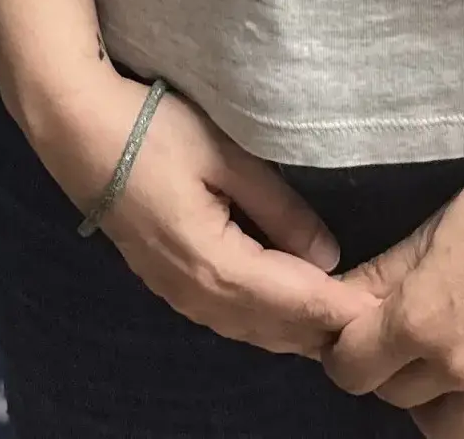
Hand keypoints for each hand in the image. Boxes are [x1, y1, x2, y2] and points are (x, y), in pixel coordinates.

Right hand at [27, 63, 368, 361]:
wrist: (79, 132)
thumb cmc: (155, 131)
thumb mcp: (225, 155)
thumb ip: (278, 206)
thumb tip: (328, 254)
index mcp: (215, 263)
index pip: (295, 300)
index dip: (341, 307)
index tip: (384, 310)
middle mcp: (197, 293)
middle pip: (274, 328)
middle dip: (324, 328)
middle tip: (373, 320)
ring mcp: (177, 294)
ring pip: (250, 330)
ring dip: (295, 330)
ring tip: (339, 320)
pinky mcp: (167, 283)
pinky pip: (227, 319)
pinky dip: (264, 321)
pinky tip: (285, 312)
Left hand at [324, 126, 463, 437]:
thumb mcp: (429, 231)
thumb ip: (379, 277)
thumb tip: (334, 302)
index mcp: (418, 321)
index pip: (350, 370)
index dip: (347, 351)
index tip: (361, 334)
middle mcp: (458, 368)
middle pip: (395, 399)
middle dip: (393, 368)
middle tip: (410, 337)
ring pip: (444, 432)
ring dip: (437, 402)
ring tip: (449, 365)